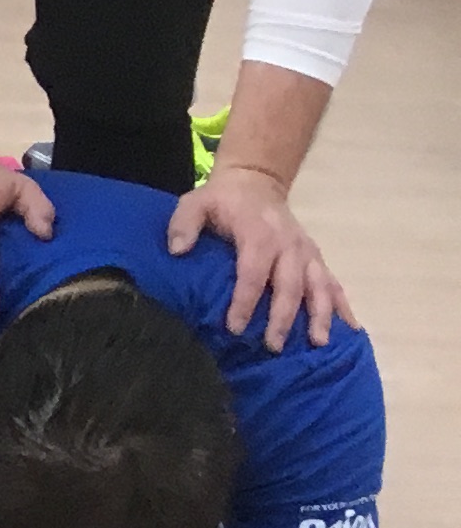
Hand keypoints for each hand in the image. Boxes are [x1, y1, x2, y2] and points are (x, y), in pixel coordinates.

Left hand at [166, 167, 352, 350]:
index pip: (253, 273)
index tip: (234, 328)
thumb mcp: (195, 204)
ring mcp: (306, 252)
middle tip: (273, 346)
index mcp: (259, 234)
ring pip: (318, 286)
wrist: (256, 181)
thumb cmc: (222, 200)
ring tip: (320, 343)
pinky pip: (332, 283)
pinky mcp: (315, 258)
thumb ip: (184, 225)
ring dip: (320, 315)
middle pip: (289, 285)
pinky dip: (342, 306)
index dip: (244, 301)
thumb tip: (177, 250)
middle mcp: (289, 245)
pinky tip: (349, 329)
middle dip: (283, 317)